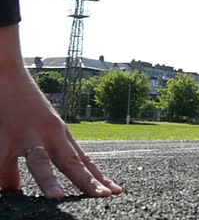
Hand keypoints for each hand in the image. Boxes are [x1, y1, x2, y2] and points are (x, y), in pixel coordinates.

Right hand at [0, 27, 122, 198]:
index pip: (84, 160)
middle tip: (104, 196)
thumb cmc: (22, 105)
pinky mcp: (4, 135)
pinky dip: (3, 177)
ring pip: (39, 161)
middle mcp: (49, 134)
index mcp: (60, 135)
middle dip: (87, 181)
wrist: (7, 73)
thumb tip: (24, 187)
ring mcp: (27, 135)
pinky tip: (6, 192)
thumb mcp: (39, 130)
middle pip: (72, 162)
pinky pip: (2, 160)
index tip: (115, 192)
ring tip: (57, 197)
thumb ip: (41, 155)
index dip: (98, 178)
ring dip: (48, 180)